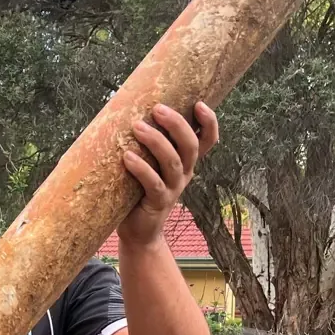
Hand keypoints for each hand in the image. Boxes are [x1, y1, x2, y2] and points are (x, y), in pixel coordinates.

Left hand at [118, 100, 218, 247]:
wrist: (138, 231)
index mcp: (186, 161)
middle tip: (157, 109)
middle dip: (177, 124)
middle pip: (190, 145)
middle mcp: (184, 173)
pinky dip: (141, 169)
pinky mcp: (158, 203)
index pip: (207, 140)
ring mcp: (173, 189)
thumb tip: (125, 108)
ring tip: (137, 127)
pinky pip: (154, 184)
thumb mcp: (150, 164)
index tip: (199, 103)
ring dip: (156, 141)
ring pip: (172, 162)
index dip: (209, 122)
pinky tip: (127, 157)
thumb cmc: (139, 190)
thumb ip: (147, 144)